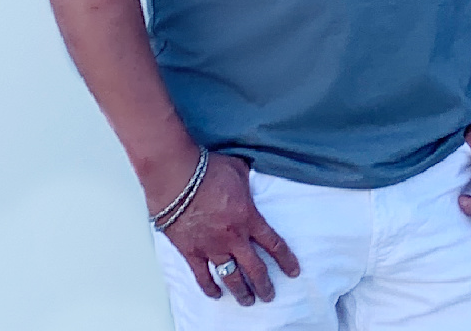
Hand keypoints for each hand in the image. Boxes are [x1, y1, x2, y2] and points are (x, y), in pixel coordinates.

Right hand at [159, 152, 299, 305]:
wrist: (176, 176)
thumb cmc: (206, 169)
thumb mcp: (237, 169)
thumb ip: (247, 180)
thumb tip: (250, 177)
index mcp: (248, 217)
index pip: (273, 244)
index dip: (286, 260)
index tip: (293, 271)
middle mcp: (233, 237)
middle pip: (255, 269)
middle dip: (265, 285)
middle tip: (269, 295)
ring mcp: (211, 247)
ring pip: (231, 278)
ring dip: (241, 292)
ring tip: (247, 300)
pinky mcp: (191, 251)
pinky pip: (202, 276)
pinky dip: (209, 287)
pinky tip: (215, 293)